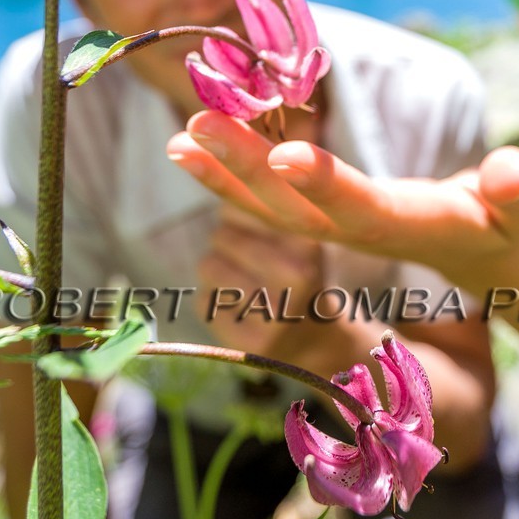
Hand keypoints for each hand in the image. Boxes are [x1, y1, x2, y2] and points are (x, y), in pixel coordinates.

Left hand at [167, 110, 518, 288]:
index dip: (325, 185)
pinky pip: (267, 201)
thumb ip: (516, 191)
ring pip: (271, 209)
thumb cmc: (504, 221)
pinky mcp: (321, 218)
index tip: (282, 154)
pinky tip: (189, 147)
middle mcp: (363, 235)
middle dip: (245, 169)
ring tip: (178, 137)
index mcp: (413, 227)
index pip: (364, 208)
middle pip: (297, 210)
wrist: (480, 260)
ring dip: (222, 174)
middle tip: (196, 124)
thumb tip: (508, 173)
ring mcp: (336, 231)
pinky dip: (227, 175)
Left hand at [196, 205, 325, 359]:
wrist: (314, 336)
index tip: (257, 226)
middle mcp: (296, 275)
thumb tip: (212, 178)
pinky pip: (203, 302)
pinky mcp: (247, 341)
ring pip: (207, 266)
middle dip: (227, 243)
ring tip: (245, 281)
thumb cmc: (297, 268)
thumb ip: (260, 204)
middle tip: (252, 259)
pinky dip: (215, 302)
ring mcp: (272, 312)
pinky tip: (243, 309)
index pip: (243, 204)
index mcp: (308, 240)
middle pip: (220, 235)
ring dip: (217, 269)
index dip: (241, 213)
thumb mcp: (294, 230)